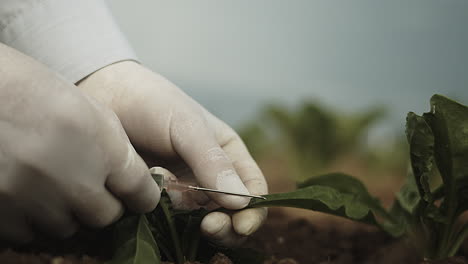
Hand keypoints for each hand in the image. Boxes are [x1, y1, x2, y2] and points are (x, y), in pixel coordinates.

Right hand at [0, 45, 158, 242]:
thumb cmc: (38, 93)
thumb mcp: (93, 113)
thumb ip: (118, 153)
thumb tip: (133, 186)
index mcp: (105, 150)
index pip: (142, 195)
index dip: (142, 197)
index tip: (137, 196)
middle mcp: (74, 181)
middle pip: (107, 217)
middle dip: (102, 203)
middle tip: (87, 184)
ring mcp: (35, 201)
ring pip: (68, 227)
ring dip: (65, 211)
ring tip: (49, 181)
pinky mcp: (2, 215)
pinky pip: (30, 232)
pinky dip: (31, 217)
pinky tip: (24, 189)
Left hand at [78, 61, 267, 245]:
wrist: (106, 97)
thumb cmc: (153, 102)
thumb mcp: (187, 125)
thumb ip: (212, 161)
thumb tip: (242, 202)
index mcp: (228, 156)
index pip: (253, 191)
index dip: (253, 212)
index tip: (241, 224)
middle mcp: (210, 178)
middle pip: (231, 216)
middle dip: (224, 227)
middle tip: (208, 226)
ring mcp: (182, 193)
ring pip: (198, 224)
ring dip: (186, 216)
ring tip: (166, 188)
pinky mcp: (155, 203)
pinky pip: (167, 222)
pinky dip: (161, 215)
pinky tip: (148, 193)